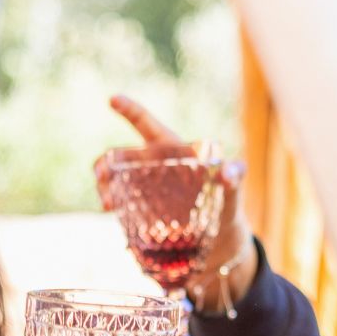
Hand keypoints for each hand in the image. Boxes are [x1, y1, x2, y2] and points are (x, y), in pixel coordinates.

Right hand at [97, 94, 255, 310]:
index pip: (148, 125)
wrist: (217, 236)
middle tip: (101, 174)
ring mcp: (143, 187)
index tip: (113, 99)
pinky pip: (119, 201)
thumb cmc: (227, 202)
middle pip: (123, 155)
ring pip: (115, 178)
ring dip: (105, 185)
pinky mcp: (139, 208)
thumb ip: (235, 175)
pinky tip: (111, 210)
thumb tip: (227, 173)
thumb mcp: (234, 187)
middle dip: (107, 161)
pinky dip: (111, 202)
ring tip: (107, 202)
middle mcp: (153, 164)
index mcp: (172, 148)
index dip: (131, 110)